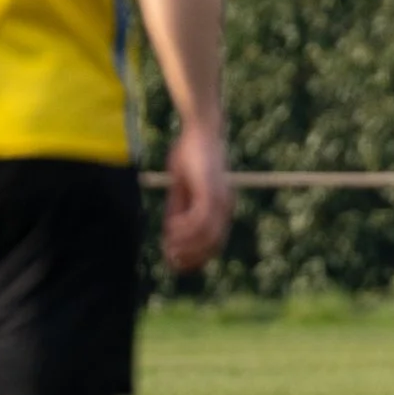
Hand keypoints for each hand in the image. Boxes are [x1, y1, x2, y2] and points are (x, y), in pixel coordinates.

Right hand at [163, 130, 232, 272]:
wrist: (201, 130)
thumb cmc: (191, 156)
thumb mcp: (181, 188)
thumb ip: (178, 210)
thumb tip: (170, 236)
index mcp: (222, 207)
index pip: (214, 243)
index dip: (197, 258)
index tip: (177, 264)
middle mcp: (226, 206)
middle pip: (213, 245)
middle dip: (191, 257)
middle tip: (170, 261)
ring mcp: (220, 199)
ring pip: (206, 235)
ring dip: (185, 244)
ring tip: (167, 244)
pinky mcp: (211, 190)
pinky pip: (199, 218)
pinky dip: (184, 228)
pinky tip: (169, 228)